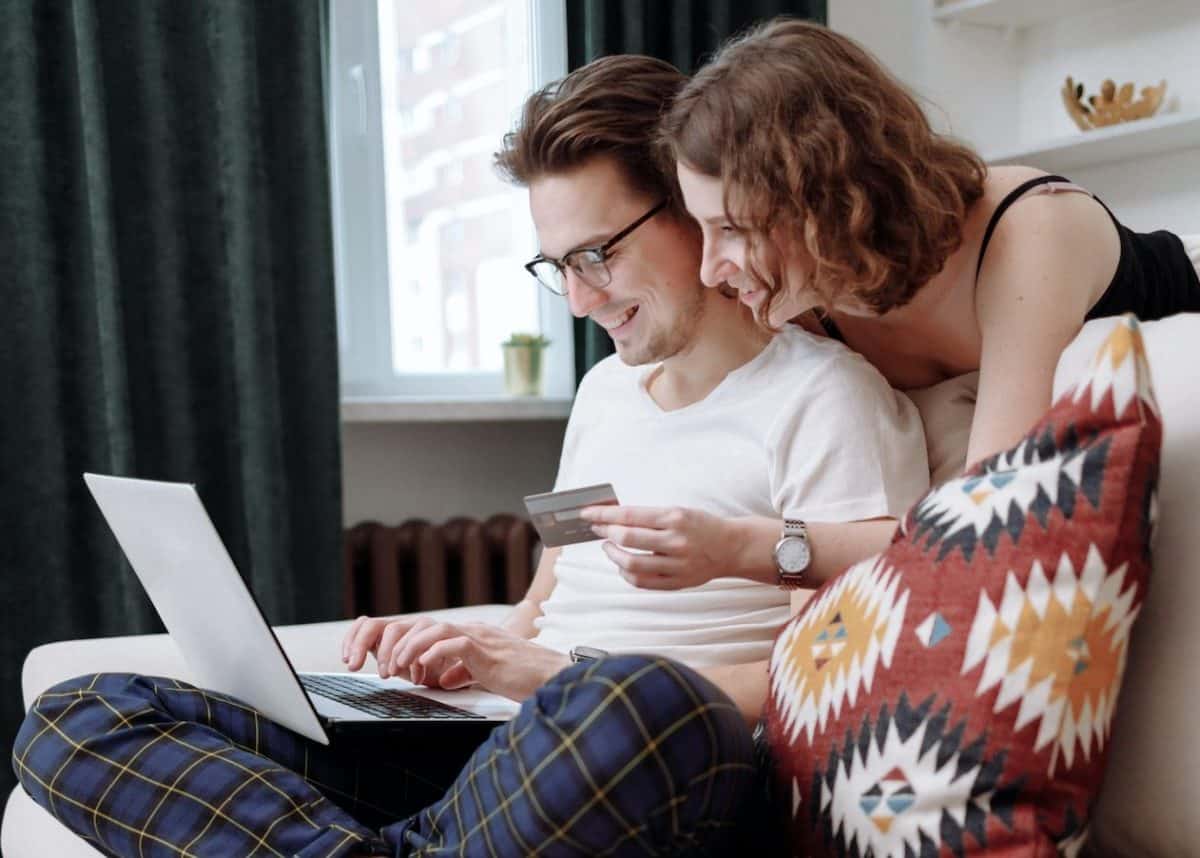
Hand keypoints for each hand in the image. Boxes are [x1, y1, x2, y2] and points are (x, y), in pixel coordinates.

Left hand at [342, 615, 569, 700]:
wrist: (553, 678)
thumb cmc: (523, 678)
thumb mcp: (484, 675)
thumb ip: (463, 672)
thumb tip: (446, 679)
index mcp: (466, 636)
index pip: (423, 628)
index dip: (397, 641)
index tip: (382, 663)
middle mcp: (469, 631)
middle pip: (421, 623)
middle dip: (394, 642)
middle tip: (382, 668)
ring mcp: (479, 637)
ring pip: (433, 628)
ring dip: (408, 647)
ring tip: (396, 667)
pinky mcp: (487, 651)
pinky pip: (455, 643)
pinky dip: (433, 654)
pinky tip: (424, 669)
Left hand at [580, 505, 749, 588]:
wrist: (731, 547)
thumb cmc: (701, 526)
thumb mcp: (678, 511)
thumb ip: (649, 517)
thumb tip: (613, 518)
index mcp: (675, 518)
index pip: (630, 516)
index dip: (604, 515)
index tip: (588, 514)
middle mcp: (676, 542)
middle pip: (628, 539)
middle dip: (606, 533)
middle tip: (598, 529)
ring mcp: (677, 565)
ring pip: (632, 565)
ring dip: (613, 556)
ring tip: (608, 548)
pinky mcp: (677, 582)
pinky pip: (643, 582)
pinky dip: (626, 574)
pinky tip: (623, 565)